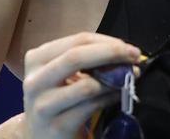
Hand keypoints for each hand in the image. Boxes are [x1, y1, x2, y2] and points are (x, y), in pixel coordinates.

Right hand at [22, 32, 140, 137]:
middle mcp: (35, 81)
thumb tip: (122, 52)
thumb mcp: (62, 75)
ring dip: (115, 79)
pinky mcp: (57, 126)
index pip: (77, 41)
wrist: (40, 136)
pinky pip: (91, 107)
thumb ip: (85, 61)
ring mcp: (43, 105)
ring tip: (130, 77)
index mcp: (37, 60)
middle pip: (76, 57)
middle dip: (111, 53)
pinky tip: (119, 94)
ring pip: (86, 85)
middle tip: (134, 56)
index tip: (128, 47)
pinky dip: (110, 98)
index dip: (106, 42)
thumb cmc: (56, 99)